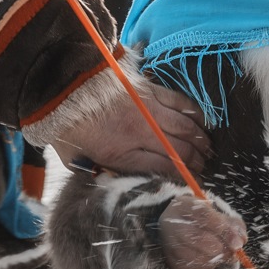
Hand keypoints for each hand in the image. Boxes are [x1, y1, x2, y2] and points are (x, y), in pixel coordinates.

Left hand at [55, 80, 208, 180]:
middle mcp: (140, 133)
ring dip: (200, 140)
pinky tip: (202, 122)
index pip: (164, 170)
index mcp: (121, 155)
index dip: (183, 178)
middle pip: (180, 150)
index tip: (192, 182)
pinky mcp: (149, 90)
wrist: (61, 85)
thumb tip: (121, 183)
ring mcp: (148, 109)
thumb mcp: (78, 161)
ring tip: (208, 149)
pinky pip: (180, 102)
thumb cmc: (67, 127)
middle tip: (204, 166)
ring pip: (185, 127)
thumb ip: (102, 173)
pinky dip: (194, 114)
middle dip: (197, 161)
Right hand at [159, 196, 247, 268]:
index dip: (223, 229)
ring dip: (216, 258)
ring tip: (221, 253)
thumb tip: (241, 240)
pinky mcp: (172, 262)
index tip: (238, 242)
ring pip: (199, 257)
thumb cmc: (201, 221)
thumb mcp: (216, 214)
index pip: (203, 215)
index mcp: (184, 206)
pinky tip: (209, 258)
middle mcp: (171, 224)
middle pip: (200, 239)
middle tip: (234, 251)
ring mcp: (169, 244)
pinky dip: (208, 266)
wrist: (176, 229)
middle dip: (222, 247)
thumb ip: (232, 224)